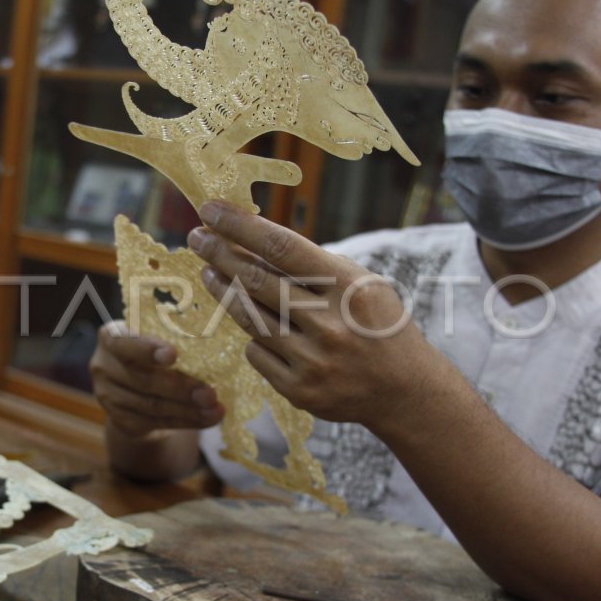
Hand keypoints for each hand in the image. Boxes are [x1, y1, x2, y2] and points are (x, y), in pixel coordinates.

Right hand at [89, 320, 224, 438]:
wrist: (132, 387)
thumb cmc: (151, 353)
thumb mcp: (154, 338)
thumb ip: (170, 339)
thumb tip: (213, 345)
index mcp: (111, 337)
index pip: (125, 343)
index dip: (148, 349)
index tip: (173, 355)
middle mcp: (103, 366)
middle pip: (143, 380)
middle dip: (180, 388)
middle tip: (209, 394)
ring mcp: (108, 396)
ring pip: (152, 406)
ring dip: (188, 410)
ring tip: (214, 409)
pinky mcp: (120, 420)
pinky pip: (156, 423)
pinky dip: (186, 421)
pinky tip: (206, 419)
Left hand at [187, 201, 432, 429]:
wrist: (404, 390)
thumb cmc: (377, 324)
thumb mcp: (361, 284)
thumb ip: (315, 267)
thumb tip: (253, 240)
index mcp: (348, 287)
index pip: (281, 247)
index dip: (240, 226)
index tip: (211, 210)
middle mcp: (329, 324)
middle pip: (257, 281)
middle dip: (220, 254)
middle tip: (197, 237)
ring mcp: (312, 361)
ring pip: (250, 318)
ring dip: (223, 291)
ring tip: (208, 272)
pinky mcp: (299, 391)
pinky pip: (257, 353)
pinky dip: (253, 336)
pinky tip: (252, 322)